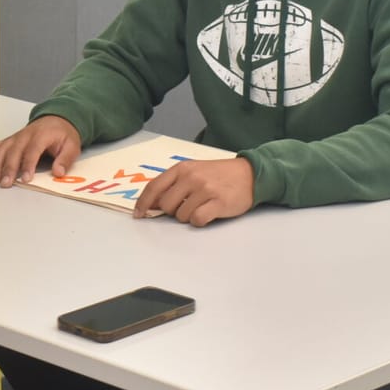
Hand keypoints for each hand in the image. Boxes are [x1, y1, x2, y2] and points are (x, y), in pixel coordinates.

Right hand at [0, 115, 82, 186]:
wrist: (55, 120)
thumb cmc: (63, 136)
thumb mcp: (72, 146)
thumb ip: (65, 159)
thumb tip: (58, 172)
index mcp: (41, 135)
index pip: (33, 150)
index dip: (28, 164)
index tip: (26, 179)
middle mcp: (24, 135)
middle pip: (13, 151)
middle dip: (8, 168)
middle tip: (6, 183)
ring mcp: (14, 138)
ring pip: (1, 150)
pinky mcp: (7, 141)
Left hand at [134, 156, 254, 226]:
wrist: (250, 174)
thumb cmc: (219, 175)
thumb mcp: (194, 171)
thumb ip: (174, 183)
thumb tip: (153, 203)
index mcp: (182, 168)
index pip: (154, 187)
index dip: (143, 203)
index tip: (138, 214)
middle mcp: (191, 177)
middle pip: (166, 205)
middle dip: (173, 211)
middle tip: (187, 206)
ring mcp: (205, 189)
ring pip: (181, 215)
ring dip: (189, 216)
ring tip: (203, 206)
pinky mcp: (218, 203)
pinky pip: (197, 220)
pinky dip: (201, 221)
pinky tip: (209, 212)